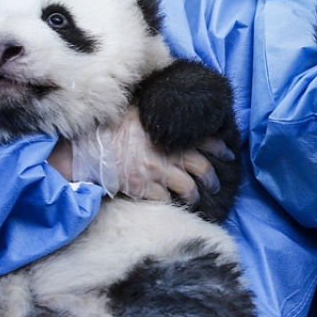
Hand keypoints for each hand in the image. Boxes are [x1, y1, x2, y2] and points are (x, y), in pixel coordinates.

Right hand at [65, 107, 231, 206]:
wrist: (90, 145)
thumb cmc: (112, 125)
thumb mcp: (139, 112)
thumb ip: (158, 116)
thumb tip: (171, 114)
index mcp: (169, 133)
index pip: (205, 140)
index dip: (219, 148)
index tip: (227, 155)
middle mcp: (168, 153)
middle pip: (202, 168)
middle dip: (212, 179)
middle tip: (215, 185)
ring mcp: (157, 172)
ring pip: (189, 189)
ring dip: (195, 196)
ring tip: (196, 200)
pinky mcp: (144, 189)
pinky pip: (167, 200)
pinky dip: (172, 203)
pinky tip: (173, 205)